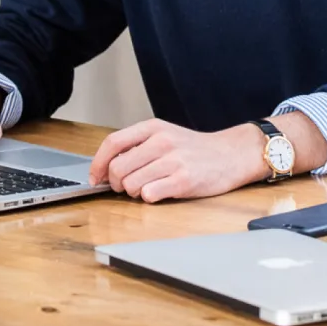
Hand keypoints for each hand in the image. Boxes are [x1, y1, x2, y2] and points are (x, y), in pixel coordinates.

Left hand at [90, 119, 267, 202]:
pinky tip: (163, 191)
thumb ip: (138, 146)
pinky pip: (149, 195)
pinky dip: (151, 198)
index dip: (98, 163)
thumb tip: (107, 168)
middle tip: (127, 186)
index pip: (113, 143)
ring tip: (151, 186)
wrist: (231, 154)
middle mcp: (162, 141)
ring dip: (135, 192)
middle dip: (118, 183)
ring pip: (131, 185)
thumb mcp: (166, 136)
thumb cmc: (195, 149)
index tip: (95, 177)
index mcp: (154, 128)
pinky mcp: (183, 180)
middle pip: (118, 169)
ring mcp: (173, 160)